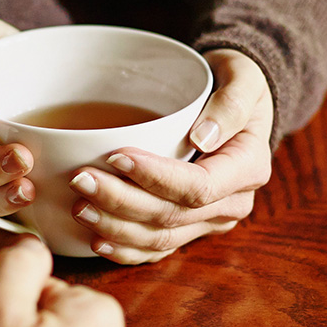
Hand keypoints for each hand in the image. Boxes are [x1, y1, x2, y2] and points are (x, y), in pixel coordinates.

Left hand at [67, 48, 273, 263]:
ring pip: (161, 238)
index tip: (117, 157)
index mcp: (247, 168)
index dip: (155, 178)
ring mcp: (211, 221)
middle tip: (81, 180)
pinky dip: (127, 249)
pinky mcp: (191, 228)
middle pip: (172, 216)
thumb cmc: (235, 83)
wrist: (236, 103)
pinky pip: (158, 249)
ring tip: (80, 207)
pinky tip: (97, 240)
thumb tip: (203, 137)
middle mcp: (232, 203)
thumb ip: (230, 103)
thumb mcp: (242, 77)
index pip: (198, 186)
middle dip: (122, 202)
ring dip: (116, 227)